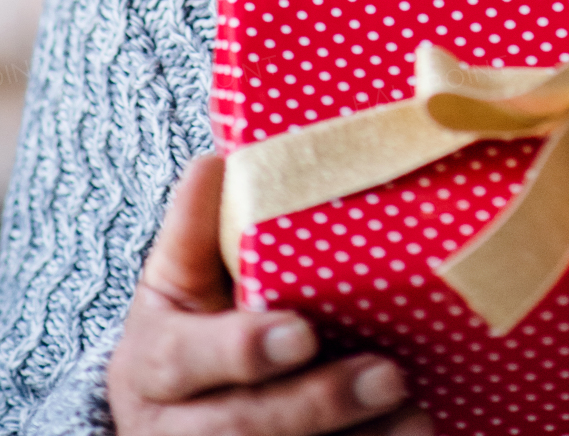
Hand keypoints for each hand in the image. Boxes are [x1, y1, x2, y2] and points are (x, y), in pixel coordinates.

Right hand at [108, 156, 430, 435]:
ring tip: (416, 419)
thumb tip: (217, 159)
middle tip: (390, 376)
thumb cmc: (185, 332)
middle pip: (240, 430)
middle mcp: (174, 430)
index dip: (244, 350)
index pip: (186, 360)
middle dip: (317, 404)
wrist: (164, 422)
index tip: (303, 332)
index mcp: (153, 363)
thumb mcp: (177, 281)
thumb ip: (194, 229)